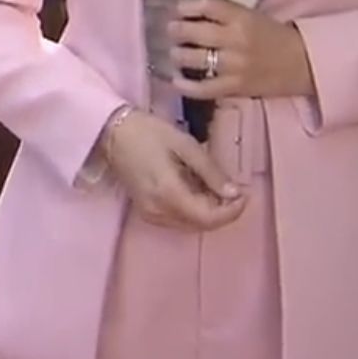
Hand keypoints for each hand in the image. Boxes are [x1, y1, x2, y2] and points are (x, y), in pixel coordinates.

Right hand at [101, 109, 246, 230]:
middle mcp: (159, 211)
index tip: (245, 194)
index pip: (209, 218)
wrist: (112, 133)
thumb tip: (235, 193)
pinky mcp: (146, 212)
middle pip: (201, 225)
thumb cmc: (149, 133)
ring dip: (209, 213)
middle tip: (236, 191)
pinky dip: (194, 212)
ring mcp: (150, 215)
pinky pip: (178, 220)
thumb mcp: (185, 145)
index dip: (232, 211)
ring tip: (219, 190)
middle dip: (223, 212)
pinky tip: (198, 193)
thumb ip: (211, 172)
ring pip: (190, 225)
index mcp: (169, 194)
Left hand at [165, 0, 316, 100]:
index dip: (185, 5)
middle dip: (174, 30)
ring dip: (176, 55)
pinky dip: (184, 86)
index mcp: (241, 17)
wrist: (303, 64)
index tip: (177, 9)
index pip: (206, 4)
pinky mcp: (234, 87)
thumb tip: (188, 12)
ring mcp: (233, 65)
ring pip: (190, 59)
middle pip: (190, 31)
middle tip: (171, 31)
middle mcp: (235, 39)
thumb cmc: (274, 37)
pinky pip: (201, 88)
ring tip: (175, 54)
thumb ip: (223, 14)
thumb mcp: (251, 16)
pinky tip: (177, 80)